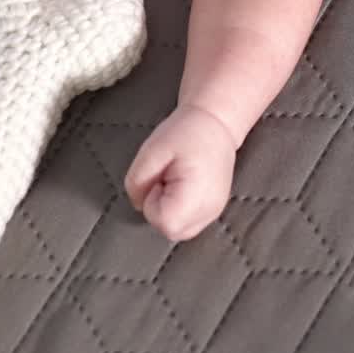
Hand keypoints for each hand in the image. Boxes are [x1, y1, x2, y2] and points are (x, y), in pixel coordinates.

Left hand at [124, 103, 237, 241]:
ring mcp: (215, 213)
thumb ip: (137, 181)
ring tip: (177, 180)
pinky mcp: (215, 210)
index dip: (152, 201)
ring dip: (169, 209)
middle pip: (170, 230)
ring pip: (179, 229)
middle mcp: (210, 211)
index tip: (160, 177)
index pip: (163, 222)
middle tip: (168, 177)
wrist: (216, 121)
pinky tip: (185, 185)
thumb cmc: (185, 132)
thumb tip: (137, 203)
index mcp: (197, 196)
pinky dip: (180, 209)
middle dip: (160, 207)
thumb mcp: (151, 150)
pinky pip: (189, 222)